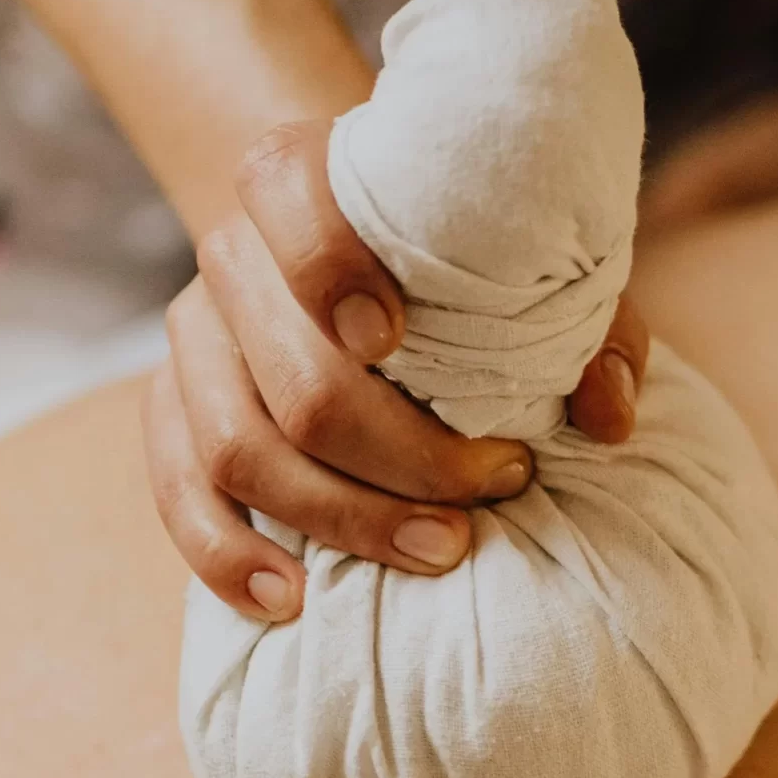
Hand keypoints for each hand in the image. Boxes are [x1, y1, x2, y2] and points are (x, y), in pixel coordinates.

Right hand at [143, 118, 650, 622]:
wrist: (347, 236)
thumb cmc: (456, 252)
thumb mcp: (530, 259)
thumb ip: (583, 322)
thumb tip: (606, 415)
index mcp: (299, 178)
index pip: (286, 198)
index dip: (330, 270)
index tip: (396, 341)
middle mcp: (233, 253)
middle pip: (295, 373)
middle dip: (400, 453)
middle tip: (491, 489)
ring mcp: (194, 336)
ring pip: (237, 446)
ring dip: (340, 514)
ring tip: (436, 550)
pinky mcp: (171, 407)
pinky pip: (176, 493)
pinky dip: (226, 553)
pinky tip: (291, 598)